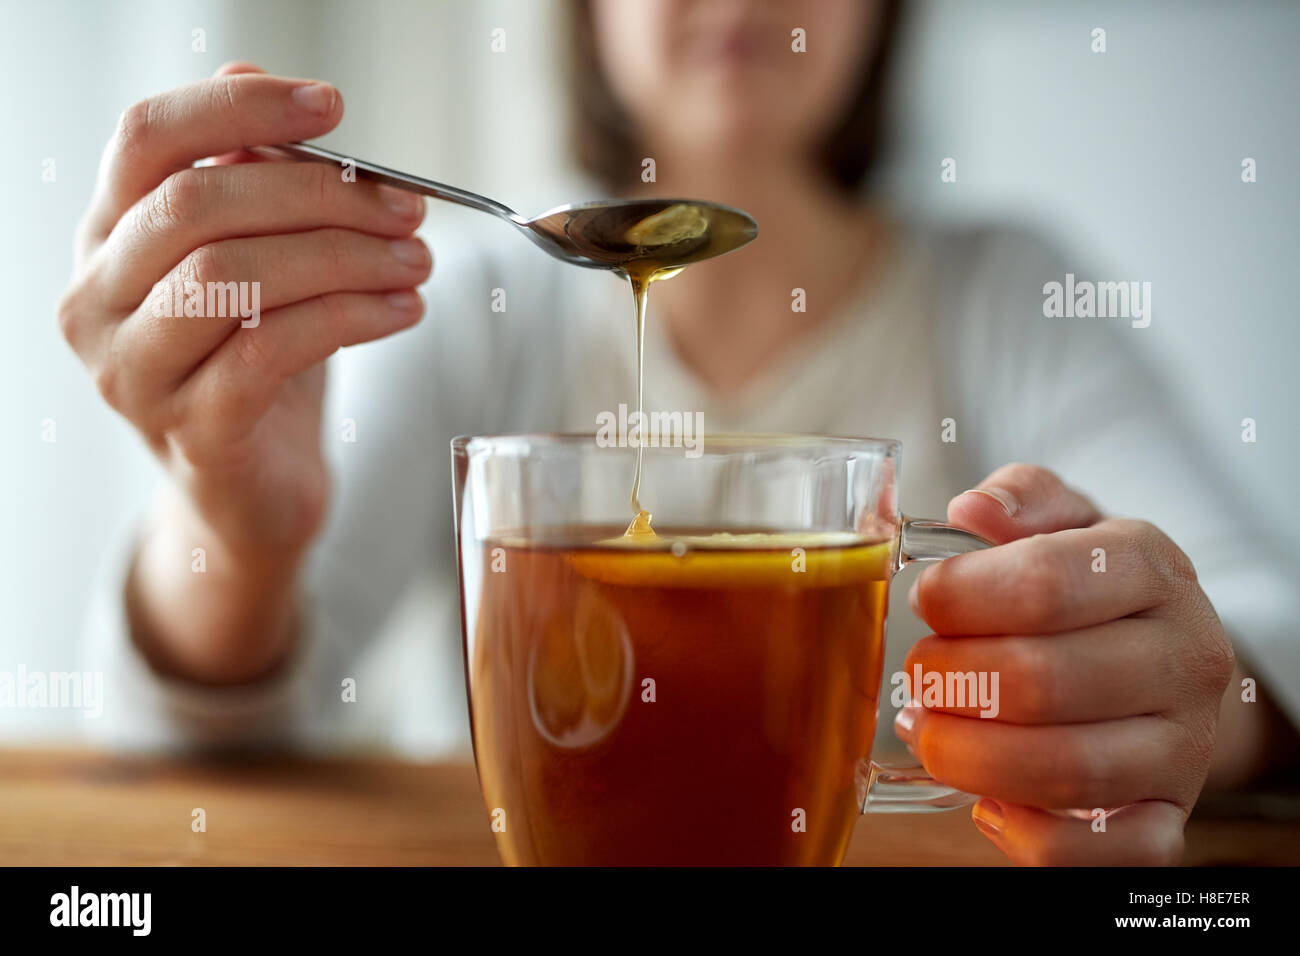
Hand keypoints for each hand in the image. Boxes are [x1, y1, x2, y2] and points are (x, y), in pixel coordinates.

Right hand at [57, 62, 432, 680]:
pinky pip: (272, 351)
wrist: (254, 492)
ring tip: (417, 261)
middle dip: (320, 194)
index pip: (147, 138)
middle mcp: (98, 300)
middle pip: (199, 204)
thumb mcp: (258, 264)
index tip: (332, 107)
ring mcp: (134, 372)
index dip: (239, 108)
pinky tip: (403, 311)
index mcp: (107, 238)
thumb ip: (250, 181)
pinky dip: (351, 318)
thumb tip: (261, 80)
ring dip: (346, 257)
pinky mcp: (192, 430)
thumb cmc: (259, 367)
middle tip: (408, 206)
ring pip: (234, 277)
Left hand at [896, 464, 1233, 864]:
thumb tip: (973, 511)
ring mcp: (1183, 745)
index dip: (961, 597)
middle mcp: (1184, 656)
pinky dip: (1028, 836)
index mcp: (1151, 566)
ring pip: (1066, 771)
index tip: (926, 602)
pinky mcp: (1169, 815)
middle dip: (953, 680)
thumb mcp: (1062, 520)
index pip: (1044, 584)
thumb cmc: (1091, 584)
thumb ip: (1018, 499)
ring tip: (929, 731)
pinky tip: (986, 801)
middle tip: (921, 673)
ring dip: (969, 757)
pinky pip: (1100, 851)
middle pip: (1044, 682)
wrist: (1162, 655)